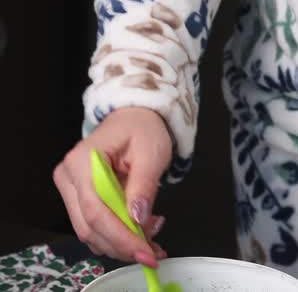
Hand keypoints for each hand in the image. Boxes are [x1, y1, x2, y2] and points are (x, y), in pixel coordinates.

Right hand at [53, 107, 172, 267]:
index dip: (120, 237)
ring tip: (152, 233)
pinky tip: (141, 228)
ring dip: (121, 242)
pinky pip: (96, 224)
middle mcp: (68, 177)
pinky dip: (118, 234)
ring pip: (91, 231)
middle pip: (89, 226)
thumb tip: (138, 218)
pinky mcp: (79, 196)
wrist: (135, 118)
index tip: (146, 252)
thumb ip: (143, 186)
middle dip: (123, 244)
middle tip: (155, 249)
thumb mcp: (151, 154)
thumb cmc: (143, 130)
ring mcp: (70, 188)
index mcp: (82, 162)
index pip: (96, 211)